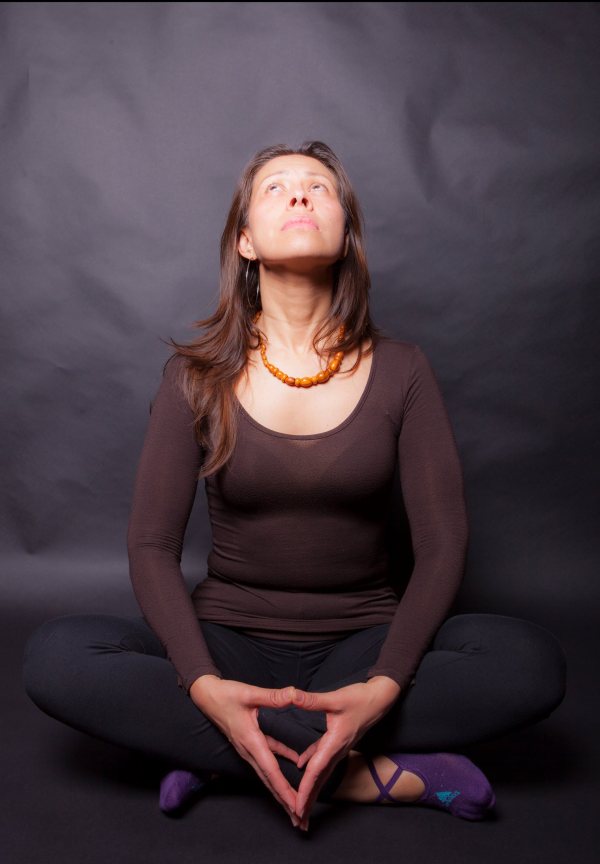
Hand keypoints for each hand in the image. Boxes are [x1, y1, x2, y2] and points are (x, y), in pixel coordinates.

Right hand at [190, 675, 301, 825]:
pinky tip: (296, 762)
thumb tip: (294, 694)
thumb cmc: (225, 694)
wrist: (206, 695)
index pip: (270, 770)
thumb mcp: (249, 693)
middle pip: (269, 781)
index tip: (295, 806)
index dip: (283, 789)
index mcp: (251, 741)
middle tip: (300, 820)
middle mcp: (249, 750)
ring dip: (281, 789)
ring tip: (295, 804)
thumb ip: (273, 697)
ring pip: (268, 774)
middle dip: (284, 801)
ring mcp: (248, 748)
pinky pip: (268, 757)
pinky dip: (281, 764)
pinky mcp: (250, 742)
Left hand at [291, 676, 400, 829]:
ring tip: (301, 805)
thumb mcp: (335, 698)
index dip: (305, 789)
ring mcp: (338, 747)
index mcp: (335, 743)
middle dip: (309, 801)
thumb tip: (290, 695)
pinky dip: (312, 766)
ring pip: (321, 773)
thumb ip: (311, 700)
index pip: (316, 770)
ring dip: (311, 789)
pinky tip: (301, 766)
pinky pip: (322, 758)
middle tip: (298, 822)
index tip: (296, 807)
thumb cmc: (360, 698)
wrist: (380, 698)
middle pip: (320, 780)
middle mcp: (337, 750)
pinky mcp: (337, 740)